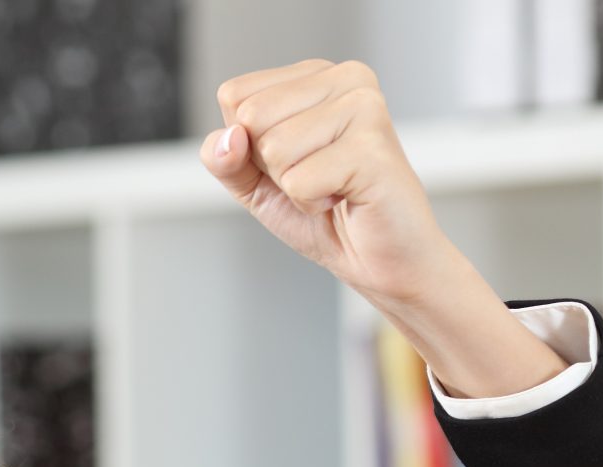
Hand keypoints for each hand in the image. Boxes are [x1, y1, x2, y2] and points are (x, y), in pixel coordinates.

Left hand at [202, 60, 452, 312]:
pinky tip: (344, 196)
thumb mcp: (253, 183)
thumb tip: (230, 139)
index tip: (291, 160)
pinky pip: (299, 180)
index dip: (245, 144)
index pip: (234, 95)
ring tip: (332, 185)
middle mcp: (345, 77)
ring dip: (292, 185)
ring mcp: (364, 106)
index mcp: (315, 75)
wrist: (379, 256)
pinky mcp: (373, 145)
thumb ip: (224, 158)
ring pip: (274, 147)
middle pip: (250, 116)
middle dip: (268, 164)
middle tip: (314, 175)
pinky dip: (312, 203)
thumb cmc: (322, 213)